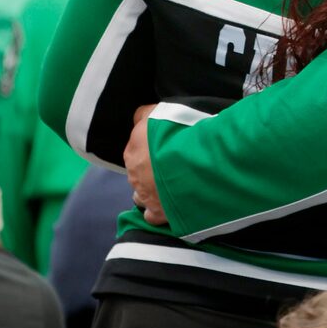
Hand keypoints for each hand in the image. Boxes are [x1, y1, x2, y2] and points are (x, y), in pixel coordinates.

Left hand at [123, 104, 168, 225]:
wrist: (193, 160)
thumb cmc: (177, 133)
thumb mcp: (156, 112)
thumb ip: (143, 115)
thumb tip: (138, 117)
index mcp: (133, 151)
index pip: (135, 149)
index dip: (150, 148)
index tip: (164, 147)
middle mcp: (135, 175)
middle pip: (139, 172)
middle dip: (151, 169)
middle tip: (171, 164)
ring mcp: (146, 195)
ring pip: (141, 195)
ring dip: (152, 190)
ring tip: (170, 184)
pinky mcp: (159, 213)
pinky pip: (152, 216)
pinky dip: (158, 211)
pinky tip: (170, 204)